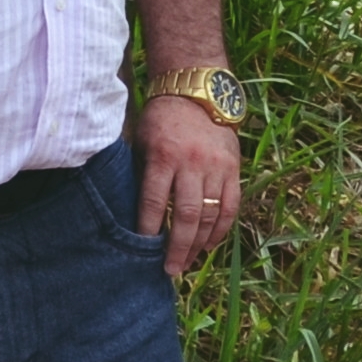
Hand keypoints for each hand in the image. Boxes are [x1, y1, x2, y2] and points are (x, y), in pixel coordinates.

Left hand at [136, 92, 243, 276]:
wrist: (196, 92)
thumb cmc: (160, 119)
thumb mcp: (142, 140)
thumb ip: (140, 173)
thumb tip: (128, 213)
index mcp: (164, 155)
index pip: (155, 200)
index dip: (149, 228)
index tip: (143, 251)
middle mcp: (193, 163)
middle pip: (186, 214)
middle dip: (178, 246)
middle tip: (170, 270)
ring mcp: (217, 166)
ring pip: (211, 214)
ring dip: (199, 244)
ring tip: (188, 263)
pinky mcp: (233, 168)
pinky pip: (231, 205)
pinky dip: (221, 229)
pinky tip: (210, 246)